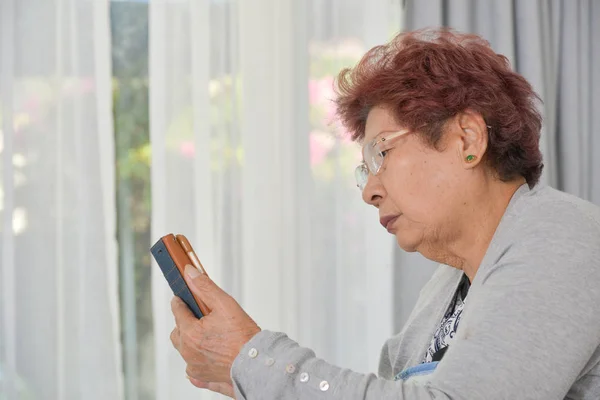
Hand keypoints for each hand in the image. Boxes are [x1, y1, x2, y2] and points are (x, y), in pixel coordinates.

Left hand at [171, 265, 260, 396]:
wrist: (257, 363)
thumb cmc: (244, 336)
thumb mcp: (225, 304)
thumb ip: (205, 287)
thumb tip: (190, 273)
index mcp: (190, 333)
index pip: (177, 311)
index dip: (181, 301)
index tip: (183, 297)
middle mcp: (189, 352)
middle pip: (178, 332)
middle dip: (184, 322)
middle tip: (199, 317)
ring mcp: (195, 367)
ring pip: (185, 350)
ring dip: (191, 341)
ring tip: (208, 334)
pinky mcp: (205, 377)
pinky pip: (194, 371)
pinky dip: (198, 362)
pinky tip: (207, 356)